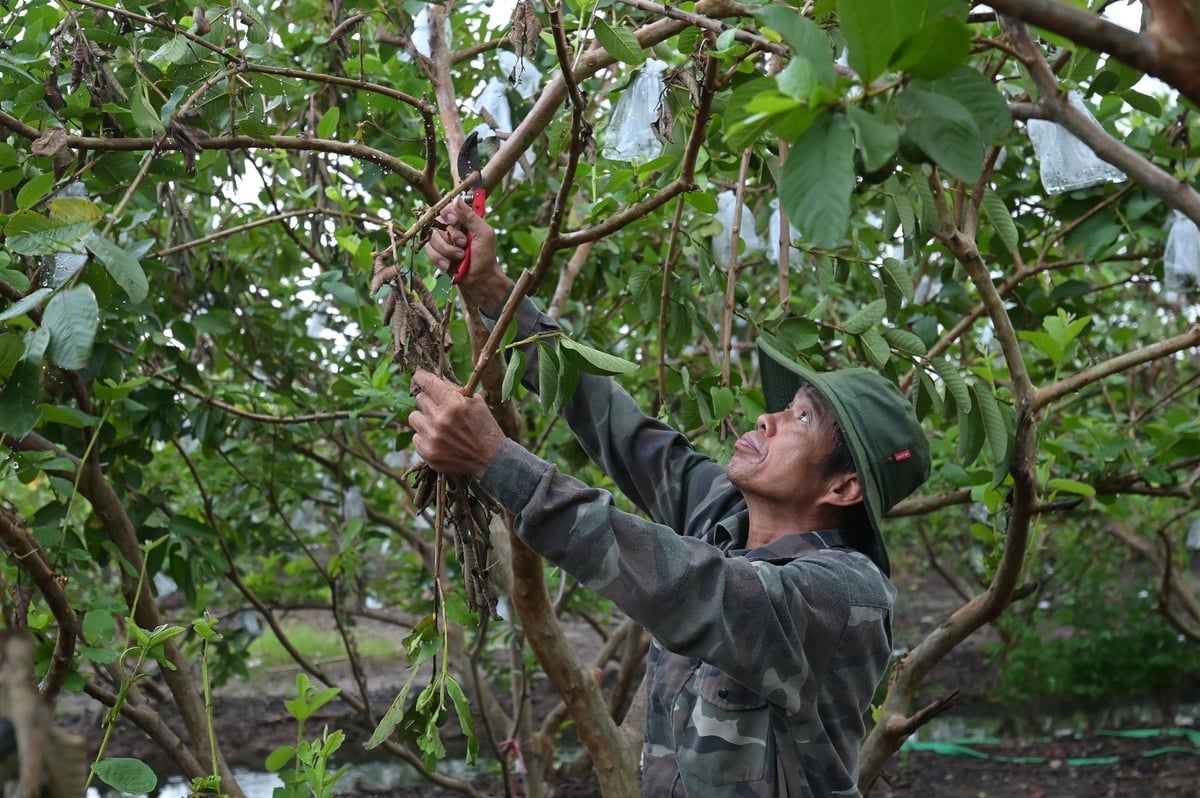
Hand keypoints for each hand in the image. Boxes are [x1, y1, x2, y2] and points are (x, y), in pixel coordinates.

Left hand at [409, 369, 505, 478]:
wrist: (491, 459)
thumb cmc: (485, 427)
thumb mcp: (476, 403)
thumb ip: (455, 390)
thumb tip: (435, 380)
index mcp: (454, 403)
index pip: (426, 382)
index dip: (420, 377)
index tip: (419, 377)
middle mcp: (440, 419)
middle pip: (419, 399)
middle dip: (430, 401)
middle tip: (440, 409)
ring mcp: (432, 437)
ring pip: (414, 417)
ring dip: (425, 419)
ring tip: (439, 425)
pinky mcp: (428, 452)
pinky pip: (416, 437)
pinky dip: (425, 437)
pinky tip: (440, 440)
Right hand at [424, 198, 511, 312]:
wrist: (480, 281)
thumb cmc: (486, 257)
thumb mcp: (484, 234)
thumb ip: (471, 217)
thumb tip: (457, 199)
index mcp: (464, 220)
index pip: (448, 208)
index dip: (449, 213)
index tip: (454, 221)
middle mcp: (452, 228)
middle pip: (438, 223)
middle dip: (451, 237)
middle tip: (464, 245)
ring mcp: (442, 241)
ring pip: (432, 238)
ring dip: (447, 250)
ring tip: (460, 257)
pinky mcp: (436, 253)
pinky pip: (429, 250)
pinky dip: (439, 259)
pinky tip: (448, 265)